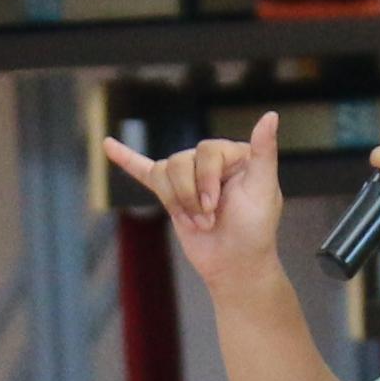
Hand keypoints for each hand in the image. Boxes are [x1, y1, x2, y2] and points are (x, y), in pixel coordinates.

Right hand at [98, 115, 287, 295]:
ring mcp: (189, 178)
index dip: (207, 179)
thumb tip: (271, 115)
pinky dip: (126, 158)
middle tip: (208, 220)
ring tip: (197, 222)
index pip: (206, 151)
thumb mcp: (263, 189)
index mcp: (234, 155)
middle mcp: (210, 161)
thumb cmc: (255, 230)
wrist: (236, 265)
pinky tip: (109, 145)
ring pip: (164, 172)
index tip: (217, 207)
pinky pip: (144, 171)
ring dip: (177, 202)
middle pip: (181, 161)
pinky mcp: (171, 195)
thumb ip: (265, 152)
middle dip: (191, 195)